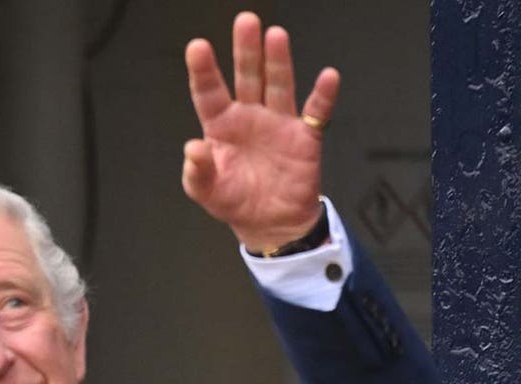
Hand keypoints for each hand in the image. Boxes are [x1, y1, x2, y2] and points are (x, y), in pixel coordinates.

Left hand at [182, 12, 339, 251]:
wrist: (270, 225)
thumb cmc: (234, 202)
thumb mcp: (206, 192)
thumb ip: (197, 172)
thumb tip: (192, 148)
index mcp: (221, 127)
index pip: (209, 93)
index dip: (204, 70)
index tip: (198, 46)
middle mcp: (250, 117)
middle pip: (247, 77)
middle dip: (246, 50)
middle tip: (245, 21)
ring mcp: (278, 124)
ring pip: (278, 85)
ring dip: (278, 61)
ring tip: (275, 35)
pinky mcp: (304, 138)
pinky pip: (315, 113)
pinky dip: (323, 96)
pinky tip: (327, 77)